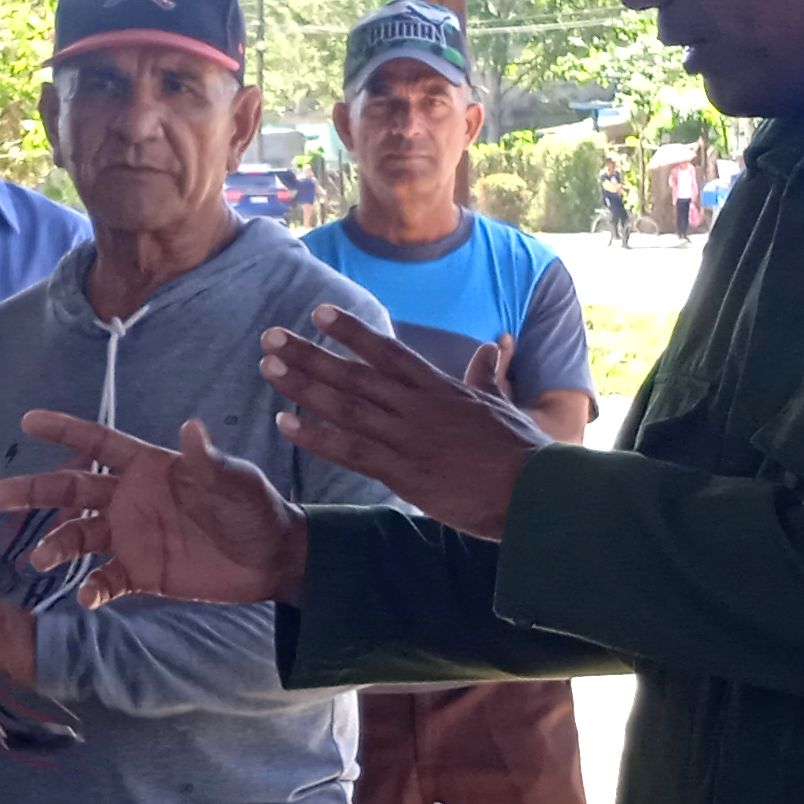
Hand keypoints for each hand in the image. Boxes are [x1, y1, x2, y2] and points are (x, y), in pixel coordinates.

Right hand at [0, 414, 306, 603]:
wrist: (270, 559)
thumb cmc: (253, 508)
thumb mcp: (236, 482)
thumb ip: (208, 462)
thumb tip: (191, 428)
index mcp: (147, 467)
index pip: (97, 444)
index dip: (64, 430)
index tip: (27, 421)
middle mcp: (129, 499)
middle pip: (70, 491)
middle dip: (33, 491)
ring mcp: (130, 537)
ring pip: (78, 537)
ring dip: (56, 544)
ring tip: (40, 558)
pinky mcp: (140, 573)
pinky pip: (105, 579)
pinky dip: (92, 588)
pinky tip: (86, 596)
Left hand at [260, 307, 554, 538]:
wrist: (534, 490)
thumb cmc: (524, 452)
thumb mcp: (503, 404)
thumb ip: (488, 377)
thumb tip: (491, 349)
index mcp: (440, 389)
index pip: (387, 352)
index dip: (351, 331)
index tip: (319, 313)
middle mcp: (417, 406)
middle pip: (354, 374)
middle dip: (310, 353)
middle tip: (270, 336)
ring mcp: (408, 437)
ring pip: (345, 405)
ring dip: (304, 385)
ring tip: (268, 367)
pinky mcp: (404, 472)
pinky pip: (350, 449)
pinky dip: (316, 435)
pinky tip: (285, 423)